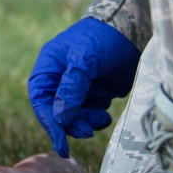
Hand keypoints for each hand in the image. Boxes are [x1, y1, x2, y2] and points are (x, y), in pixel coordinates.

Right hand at [28, 16, 140, 157]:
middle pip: (55, 111)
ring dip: (83, 123)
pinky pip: (89, 115)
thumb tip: (60, 118)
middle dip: (68, 124)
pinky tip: (105, 115)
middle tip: (86, 132)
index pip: (40, 98)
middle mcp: (61, 79)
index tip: (60, 140)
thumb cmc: (102, 38)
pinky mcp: (96, 94)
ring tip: (100, 118)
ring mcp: (78, 88)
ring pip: (72, 116)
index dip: (48, 119)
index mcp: (50, 66)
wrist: (132, 32)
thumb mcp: (84, 59)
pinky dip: (96, 120)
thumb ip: (71, 87)